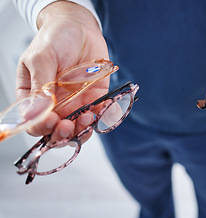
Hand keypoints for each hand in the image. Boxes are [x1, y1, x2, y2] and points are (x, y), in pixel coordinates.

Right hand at [16, 1, 108, 141]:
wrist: (80, 27)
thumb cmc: (55, 37)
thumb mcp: (41, 57)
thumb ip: (40, 84)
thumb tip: (37, 110)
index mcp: (34, 96)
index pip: (34, 122)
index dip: (42, 126)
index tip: (51, 120)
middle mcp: (54, 104)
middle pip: (56, 131)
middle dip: (62, 134)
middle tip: (68, 126)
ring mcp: (75, 103)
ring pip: (77, 128)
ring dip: (82, 130)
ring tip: (86, 118)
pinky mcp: (94, 98)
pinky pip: (97, 114)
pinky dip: (101, 117)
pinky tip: (101, 111)